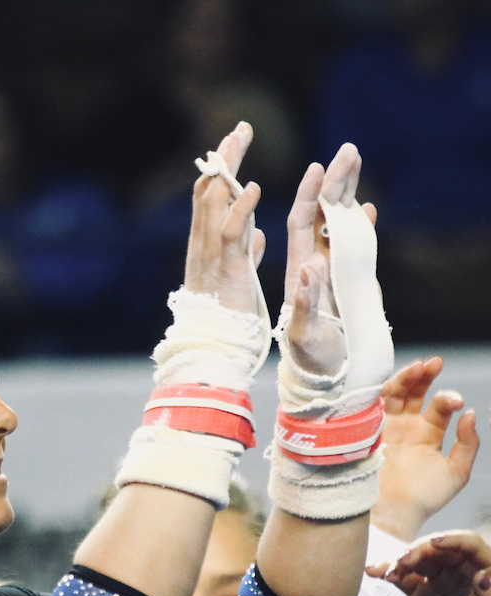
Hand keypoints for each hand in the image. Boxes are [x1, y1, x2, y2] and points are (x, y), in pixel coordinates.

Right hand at [184, 121, 265, 314]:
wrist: (214, 344)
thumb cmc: (228, 313)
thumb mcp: (240, 274)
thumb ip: (246, 251)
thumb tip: (258, 235)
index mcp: (209, 243)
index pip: (213, 196)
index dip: (223, 168)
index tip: (236, 141)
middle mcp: (205, 242)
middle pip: (211, 189)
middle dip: (224, 158)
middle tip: (239, 128)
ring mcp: (212, 253)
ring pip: (215, 203)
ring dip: (228, 170)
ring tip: (239, 141)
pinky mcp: (227, 268)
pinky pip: (233, 233)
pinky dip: (241, 209)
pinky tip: (253, 187)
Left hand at [282, 144, 376, 376]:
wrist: (326, 376)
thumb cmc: (309, 357)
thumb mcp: (302, 331)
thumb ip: (305, 301)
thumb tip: (307, 270)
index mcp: (298, 269)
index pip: (300, 222)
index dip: (308, 195)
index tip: (316, 168)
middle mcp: (313, 263)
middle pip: (321, 213)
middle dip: (333, 181)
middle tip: (347, 149)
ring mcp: (333, 269)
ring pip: (338, 223)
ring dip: (346, 193)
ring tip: (355, 161)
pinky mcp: (350, 281)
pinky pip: (355, 246)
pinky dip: (360, 225)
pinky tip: (367, 207)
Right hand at [370, 358, 477, 540]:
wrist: (391, 510)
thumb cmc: (423, 497)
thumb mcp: (457, 472)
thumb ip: (468, 444)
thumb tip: (471, 415)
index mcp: (426, 434)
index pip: (438, 407)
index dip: (447, 398)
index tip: (455, 402)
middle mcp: (404, 427)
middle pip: (414, 393)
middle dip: (424, 377)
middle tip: (434, 364)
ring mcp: (383, 427)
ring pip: (393, 394)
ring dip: (405, 379)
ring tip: (419, 367)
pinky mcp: (365, 430)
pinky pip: (371, 405)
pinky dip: (381, 390)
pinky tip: (395, 380)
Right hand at [371, 531, 490, 595]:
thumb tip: (483, 576)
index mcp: (484, 570)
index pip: (469, 545)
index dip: (453, 540)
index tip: (436, 542)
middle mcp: (461, 571)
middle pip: (438, 549)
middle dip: (419, 550)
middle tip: (404, 561)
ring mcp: (439, 581)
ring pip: (418, 561)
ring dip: (401, 561)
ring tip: (390, 572)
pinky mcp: (421, 594)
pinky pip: (403, 578)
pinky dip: (388, 572)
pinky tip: (374, 571)